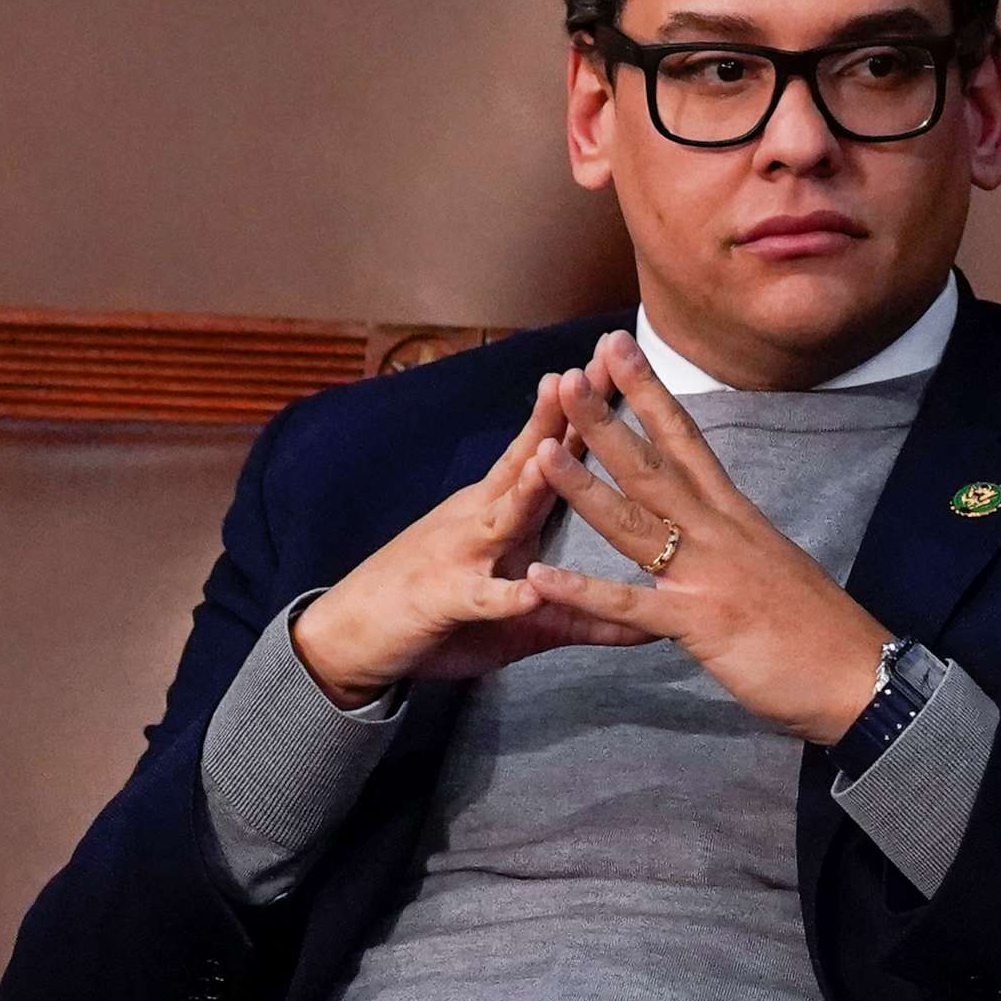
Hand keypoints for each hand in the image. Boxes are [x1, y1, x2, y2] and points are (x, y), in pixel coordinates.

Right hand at [290, 359, 651, 707]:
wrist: (354, 636)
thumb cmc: (443, 614)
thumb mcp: (524, 617)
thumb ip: (585, 615)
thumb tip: (647, 626)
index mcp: (503, 512)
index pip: (550, 452)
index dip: (582, 410)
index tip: (616, 364)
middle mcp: (482, 520)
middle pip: (529, 463)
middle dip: (559, 420)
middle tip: (587, 373)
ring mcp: (460, 556)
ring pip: (501, 517)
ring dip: (528, 488)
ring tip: (556, 460)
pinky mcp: (443, 600)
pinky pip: (478, 597)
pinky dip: (503, 594)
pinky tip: (528, 589)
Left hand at [526, 331, 892, 744]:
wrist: (860, 675)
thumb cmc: (820, 627)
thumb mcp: (773, 565)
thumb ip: (736, 543)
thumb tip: (717, 528)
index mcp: (736, 516)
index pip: (687, 441)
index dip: (650, 393)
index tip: (617, 350)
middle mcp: (720, 533)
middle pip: (653, 467)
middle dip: (607, 421)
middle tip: (567, 377)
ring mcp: (708, 576)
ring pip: (636, 523)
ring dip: (584, 487)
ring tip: (540, 451)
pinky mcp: (700, 625)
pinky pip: (631, 606)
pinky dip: (584, 591)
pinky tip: (542, 576)